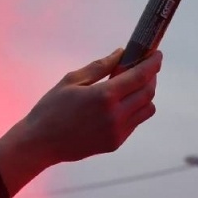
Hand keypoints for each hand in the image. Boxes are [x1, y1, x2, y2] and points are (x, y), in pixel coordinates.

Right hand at [0, 49, 162, 195]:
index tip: (157, 54)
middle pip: (148, 92)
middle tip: (144, 67)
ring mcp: (117, 132)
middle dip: (151, 77)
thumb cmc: (51, 108)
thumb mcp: (72, 80)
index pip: (140, 76)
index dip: (152, 63)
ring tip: (133, 85)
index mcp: (104, 96)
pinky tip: (122, 103)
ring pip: (147, 109)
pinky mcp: (115, 143)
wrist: (40, 143)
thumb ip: (100, 66)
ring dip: (145, 94)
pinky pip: (135, 122)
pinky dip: (135, 109)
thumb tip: (122, 54)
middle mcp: (115, 115)